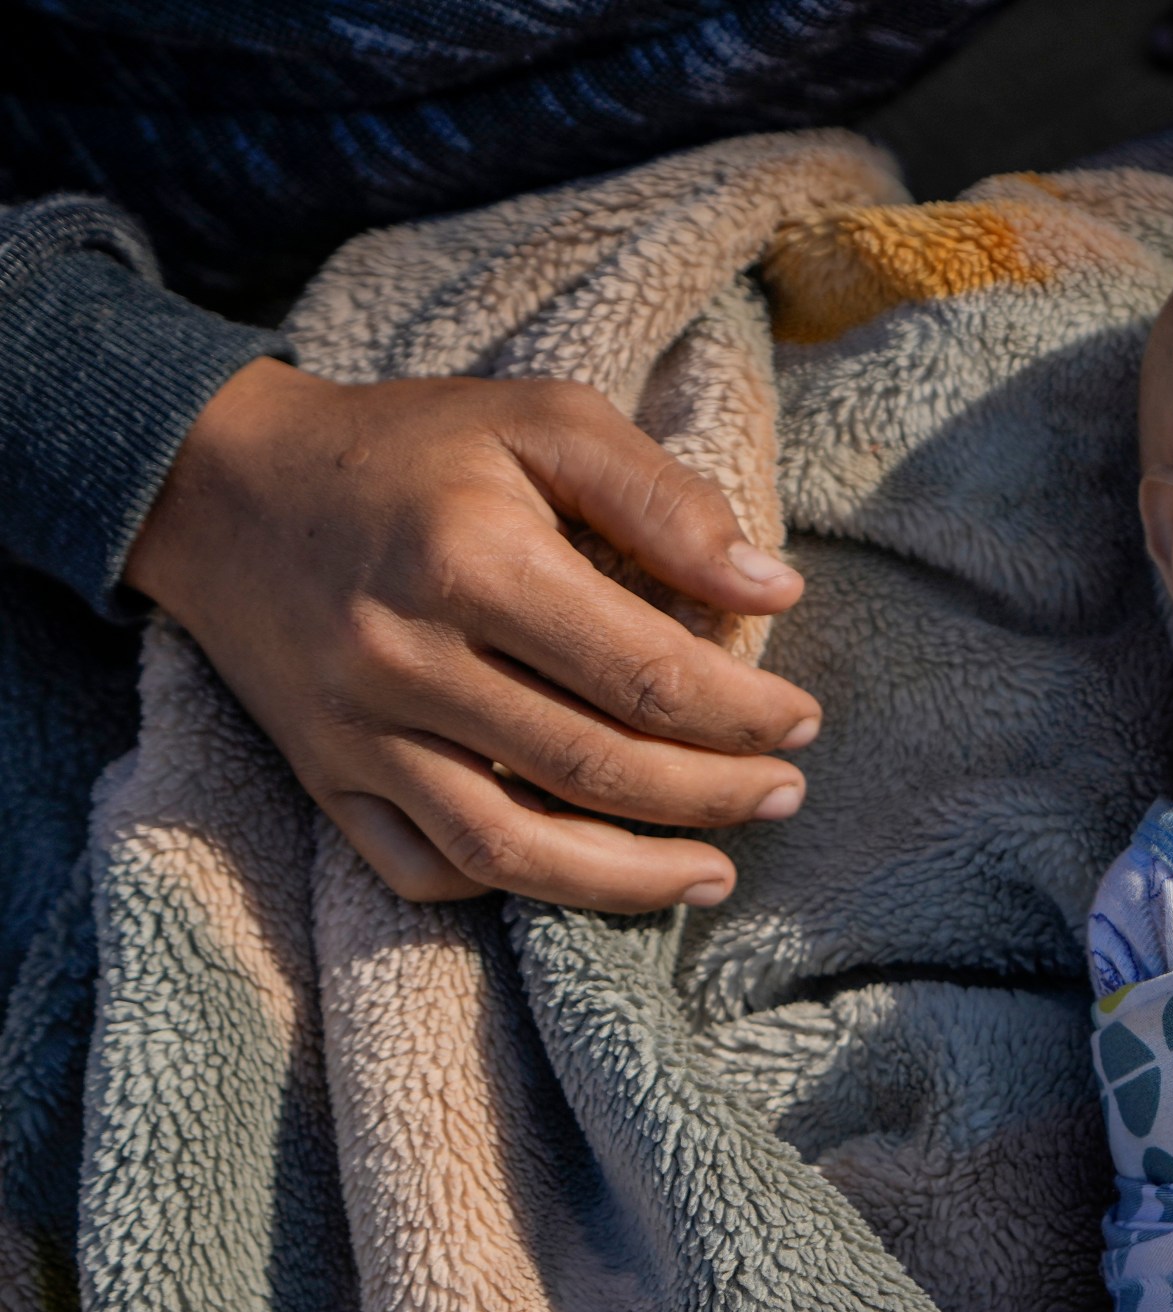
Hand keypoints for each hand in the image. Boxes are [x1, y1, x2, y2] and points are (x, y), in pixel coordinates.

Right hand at [126, 358, 821, 912]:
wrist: (224, 483)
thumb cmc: (413, 446)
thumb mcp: (544, 420)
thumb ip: (665, 501)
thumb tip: (773, 592)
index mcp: (475, 559)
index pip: (645, 674)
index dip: (743, 713)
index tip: (804, 721)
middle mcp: (409, 658)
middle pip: (595, 768)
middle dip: (715, 795)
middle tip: (785, 793)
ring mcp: (359, 733)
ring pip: (512, 848)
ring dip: (631, 879)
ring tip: (717, 872)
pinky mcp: (324, 779)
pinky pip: (424, 869)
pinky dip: (512, 887)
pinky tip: (586, 870)